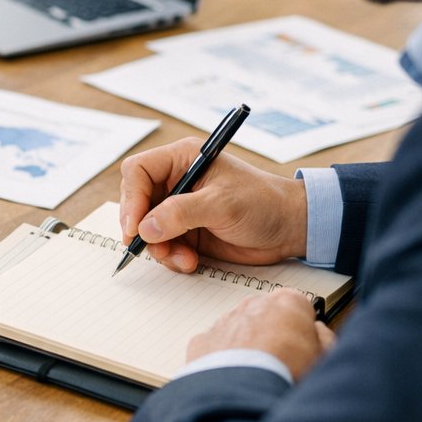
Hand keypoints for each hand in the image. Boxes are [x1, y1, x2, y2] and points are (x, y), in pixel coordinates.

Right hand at [119, 137, 308, 272]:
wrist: (290, 228)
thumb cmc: (264, 203)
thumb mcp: (222, 204)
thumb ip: (181, 214)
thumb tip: (145, 228)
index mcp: (182, 160)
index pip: (138, 172)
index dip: (131, 199)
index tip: (135, 227)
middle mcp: (176, 182)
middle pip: (136, 203)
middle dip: (143, 229)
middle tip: (155, 248)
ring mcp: (179, 208)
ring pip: (147, 229)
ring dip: (160, 248)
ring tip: (183, 258)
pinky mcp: (185, 231)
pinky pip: (162, 245)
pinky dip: (171, 257)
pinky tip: (190, 261)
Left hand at [187, 288, 335, 380]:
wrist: (244, 392)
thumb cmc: (287, 373)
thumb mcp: (325, 357)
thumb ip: (324, 338)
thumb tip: (319, 332)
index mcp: (287, 302)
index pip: (300, 307)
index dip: (303, 328)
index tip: (305, 345)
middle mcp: (252, 305)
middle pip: (267, 315)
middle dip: (273, 334)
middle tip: (282, 363)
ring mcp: (224, 321)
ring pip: (239, 329)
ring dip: (247, 346)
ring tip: (257, 374)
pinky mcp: (202, 341)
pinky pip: (216, 346)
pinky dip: (222, 359)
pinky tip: (233, 378)